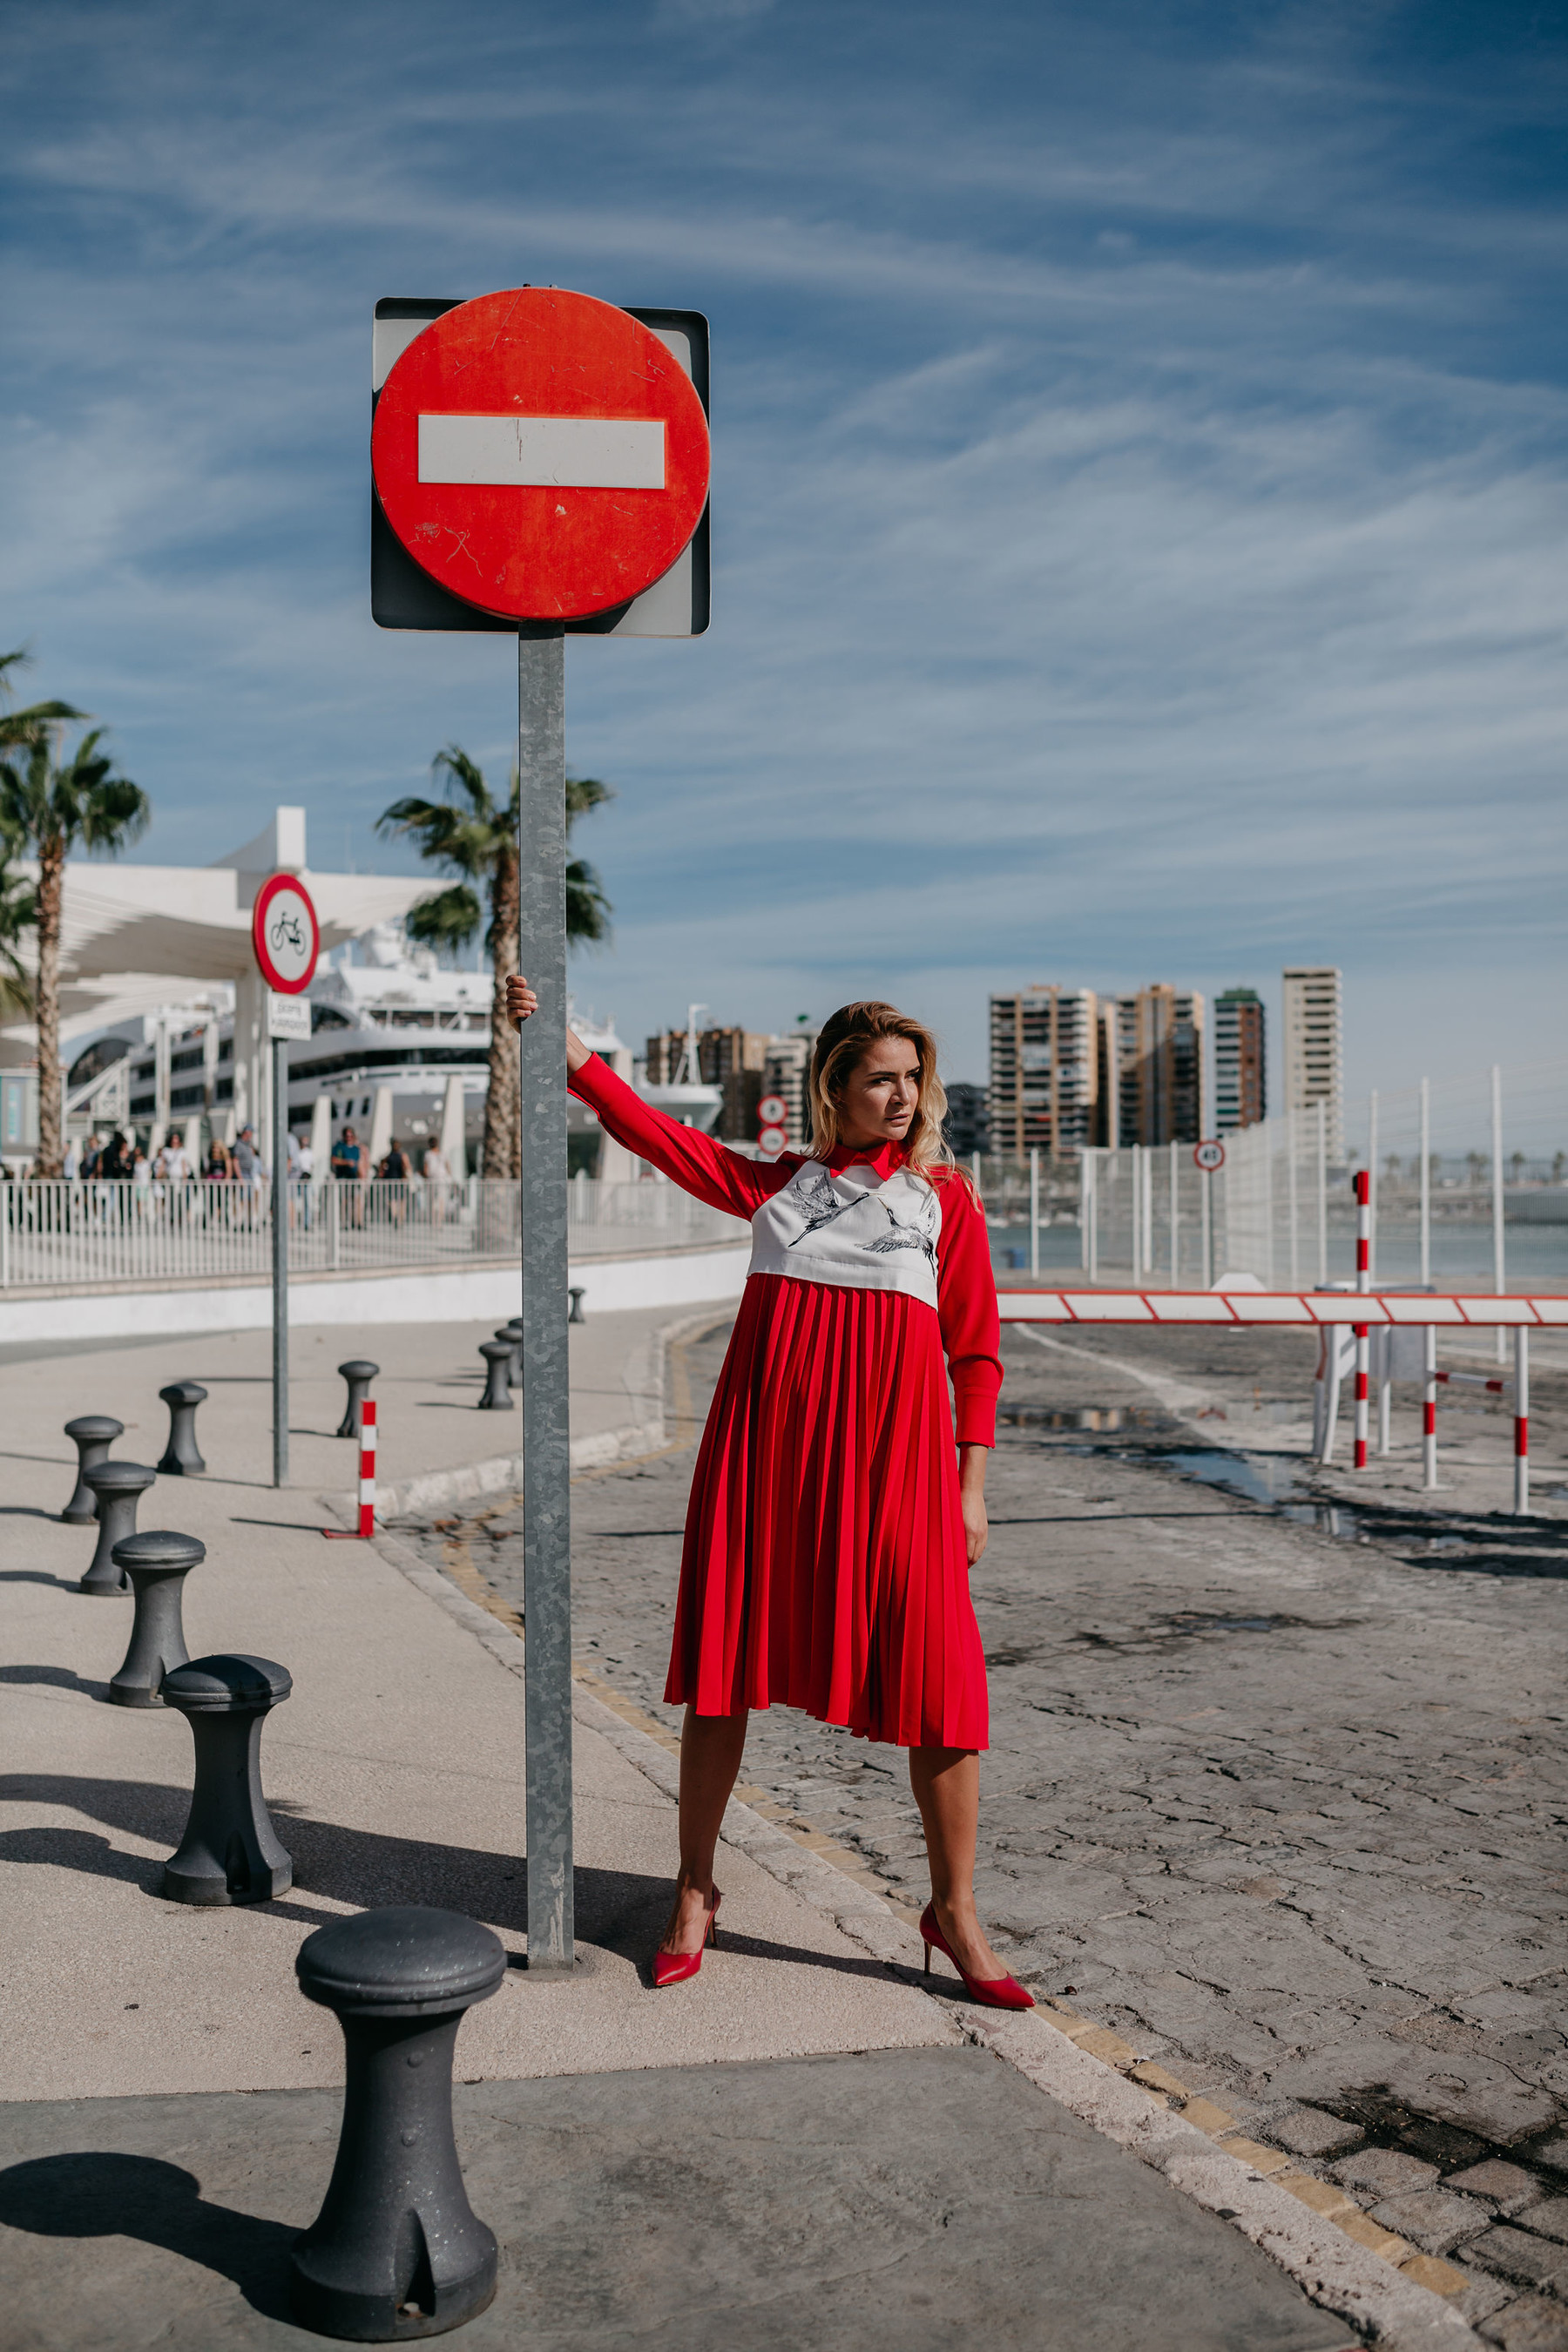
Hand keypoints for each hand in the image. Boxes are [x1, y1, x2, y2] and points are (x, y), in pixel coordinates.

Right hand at [503, 976, 591, 1070]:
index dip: (515, 979)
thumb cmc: (545, 1008)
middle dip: (522, 993)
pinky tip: (528, 1014)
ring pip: (510, 1002)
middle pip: (511, 991)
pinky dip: (520, 1012)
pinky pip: (512, 1013)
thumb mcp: (544, 998)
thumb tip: (553, 980)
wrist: (545, 1025)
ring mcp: (510, 1008)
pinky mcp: (511, 1018)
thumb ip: (544, 989)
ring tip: (535, 1007)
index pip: (510, 980)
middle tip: (534, 997)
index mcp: (518, 989)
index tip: (525, 982)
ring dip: (523, 1003)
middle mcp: (512, 997)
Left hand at [958, 1444, 988, 1565]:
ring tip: (963, 1562)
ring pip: (979, 1552)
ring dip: (972, 1558)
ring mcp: (984, 1531)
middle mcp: (979, 1533)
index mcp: (969, 1532)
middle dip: (966, 1564)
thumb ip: (948, 1534)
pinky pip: (982, 1545)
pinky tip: (969, 1551)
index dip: (961, 1565)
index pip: (968, 1556)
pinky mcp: (985, 1528)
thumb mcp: (949, 1519)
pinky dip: (976, 1551)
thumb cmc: (955, 1502)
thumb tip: (942, 1548)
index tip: (953, 1569)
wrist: (970, 1489)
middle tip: (956, 1569)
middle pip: (974, 1557)